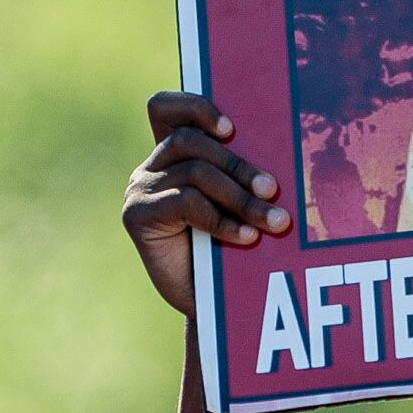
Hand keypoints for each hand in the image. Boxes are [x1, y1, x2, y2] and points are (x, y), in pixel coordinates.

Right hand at [124, 93, 292, 317]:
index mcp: (173, 155)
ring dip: (239, 195)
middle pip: (191, 141)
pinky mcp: (138, 216)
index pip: (165, 108)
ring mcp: (142, 190)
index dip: (194, 106)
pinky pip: (186, 203)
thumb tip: (275, 157)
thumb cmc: (229, 252)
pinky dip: (222, 219)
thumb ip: (238, 176)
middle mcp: (152, 167)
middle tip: (274, 191)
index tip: (231, 128)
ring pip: (195, 171)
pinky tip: (247, 237)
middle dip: (239, 166)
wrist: (210, 306)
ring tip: (273, 221)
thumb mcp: (236, 206)